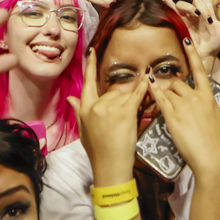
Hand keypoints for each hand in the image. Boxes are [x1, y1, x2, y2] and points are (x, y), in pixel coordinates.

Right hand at [68, 47, 148, 183]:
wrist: (109, 166)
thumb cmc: (98, 151)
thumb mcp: (83, 131)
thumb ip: (78, 111)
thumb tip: (70, 98)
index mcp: (85, 109)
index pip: (87, 83)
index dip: (90, 67)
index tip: (91, 52)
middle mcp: (96, 105)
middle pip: (113, 91)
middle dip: (120, 100)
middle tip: (121, 120)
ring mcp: (111, 107)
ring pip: (125, 95)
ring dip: (130, 103)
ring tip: (128, 121)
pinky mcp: (125, 112)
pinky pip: (137, 95)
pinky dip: (144, 86)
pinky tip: (149, 77)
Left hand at [147, 36, 219, 181]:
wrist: (211, 158)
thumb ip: (214, 112)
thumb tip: (212, 110)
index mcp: (209, 97)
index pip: (200, 70)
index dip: (192, 54)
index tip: (186, 39)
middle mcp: (195, 97)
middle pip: (178, 83)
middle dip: (172, 87)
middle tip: (169, 96)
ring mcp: (182, 105)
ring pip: (168, 91)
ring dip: (163, 93)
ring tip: (159, 98)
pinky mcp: (171, 116)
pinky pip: (159, 99)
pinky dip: (152, 90)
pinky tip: (146, 82)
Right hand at [172, 0, 219, 69]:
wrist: (205, 54)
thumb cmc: (215, 42)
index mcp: (207, 10)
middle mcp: (196, 10)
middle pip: (196, 0)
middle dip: (202, 8)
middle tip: (207, 21)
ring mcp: (187, 16)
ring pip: (184, 4)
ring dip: (189, 8)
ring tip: (195, 16)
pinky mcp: (179, 22)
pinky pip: (172, 10)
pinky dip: (168, 3)